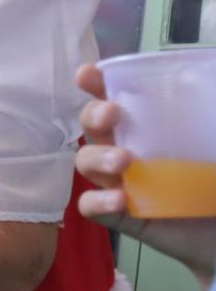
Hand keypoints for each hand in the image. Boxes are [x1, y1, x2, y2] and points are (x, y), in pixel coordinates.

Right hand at [76, 64, 215, 279]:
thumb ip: (212, 117)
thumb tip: (210, 80)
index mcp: (153, 127)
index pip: (119, 98)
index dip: (98, 84)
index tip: (89, 74)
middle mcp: (131, 149)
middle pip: (93, 127)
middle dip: (92, 115)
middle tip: (112, 114)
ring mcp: (124, 183)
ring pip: (86, 163)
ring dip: (97, 157)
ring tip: (123, 162)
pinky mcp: (123, 217)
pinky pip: (91, 206)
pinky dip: (98, 201)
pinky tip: (118, 200)